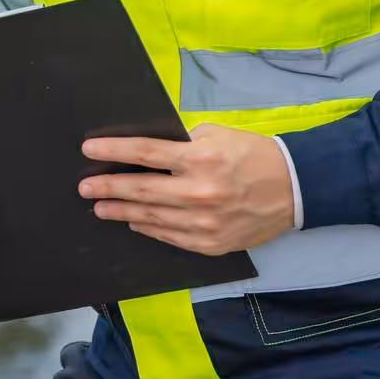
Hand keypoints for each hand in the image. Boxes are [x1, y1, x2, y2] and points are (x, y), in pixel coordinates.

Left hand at [79, 124, 294, 255]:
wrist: (294, 188)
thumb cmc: (253, 155)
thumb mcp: (218, 135)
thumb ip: (183, 142)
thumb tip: (149, 152)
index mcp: (200, 158)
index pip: (145, 153)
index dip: (113, 151)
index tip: (88, 150)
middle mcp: (199, 192)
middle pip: (140, 190)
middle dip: (108, 188)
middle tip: (85, 188)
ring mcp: (204, 222)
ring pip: (151, 217)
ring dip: (121, 212)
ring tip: (100, 207)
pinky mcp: (211, 244)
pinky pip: (170, 237)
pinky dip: (149, 229)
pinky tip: (134, 222)